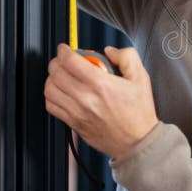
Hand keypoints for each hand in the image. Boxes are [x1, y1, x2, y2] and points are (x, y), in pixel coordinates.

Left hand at [44, 44, 158, 158]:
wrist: (137, 142)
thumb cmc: (139, 114)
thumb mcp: (141, 79)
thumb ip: (127, 57)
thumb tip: (110, 50)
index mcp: (101, 85)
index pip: (70, 62)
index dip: (64, 51)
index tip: (65, 49)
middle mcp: (86, 99)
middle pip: (56, 73)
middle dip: (57, 62)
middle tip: (63, 60)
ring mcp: (77, 112)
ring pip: (50, 89)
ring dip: (52, 78)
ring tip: (61, 75)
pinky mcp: (73, 123)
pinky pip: (51, 106)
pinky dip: (51, 96)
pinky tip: (61, 92)